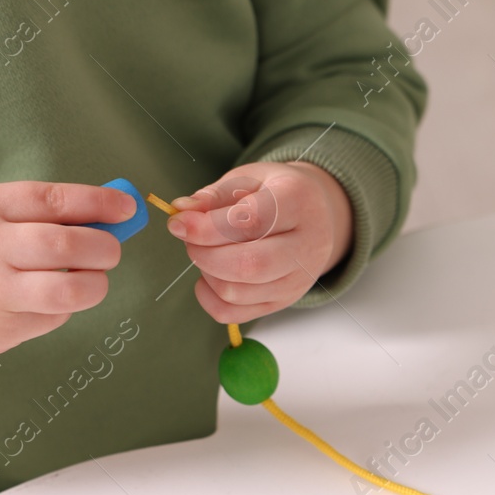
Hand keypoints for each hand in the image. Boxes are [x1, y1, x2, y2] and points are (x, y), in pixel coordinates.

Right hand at [0, 182, 132, 399]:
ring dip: (96, 285)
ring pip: (69, 291)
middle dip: (104, 248)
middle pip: (67, 246)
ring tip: (94, 280)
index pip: (53, 200)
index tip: (126, 209)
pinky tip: (48, 301)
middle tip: (111, 251)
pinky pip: (51, 318)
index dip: (98, 204)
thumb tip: (98, 214)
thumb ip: (27, 212)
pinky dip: (63, 309)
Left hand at [169, 161, 352, 322]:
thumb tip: (182, 210)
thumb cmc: (276, 193)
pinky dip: (209, 298)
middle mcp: (307, 245)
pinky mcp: (284, 301)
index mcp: (298, 201)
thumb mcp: (248, 180)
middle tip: (190, 239)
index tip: (177, 224)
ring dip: (207, 273)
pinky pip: (235, 314)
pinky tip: (209, 277)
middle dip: (204, 254)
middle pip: (249, 265)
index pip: (251, 222)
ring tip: (206, 253)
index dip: (206, 227)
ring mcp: (298, 279)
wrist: (317, 216)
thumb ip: (214, 195)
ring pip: (238, 293)